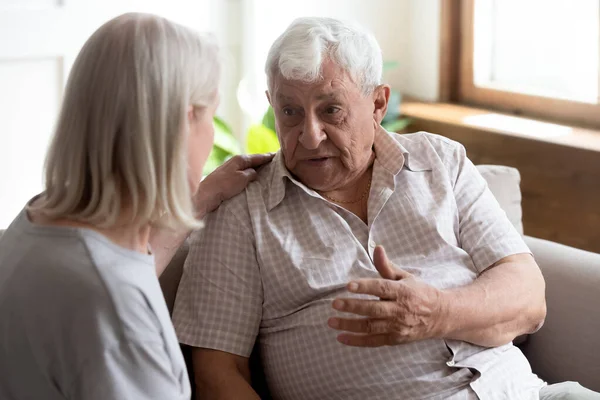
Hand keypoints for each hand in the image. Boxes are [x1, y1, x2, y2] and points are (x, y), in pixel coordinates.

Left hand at [193, 153, 274, 217]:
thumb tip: (254, 172)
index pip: (257, 157)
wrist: (207, 194)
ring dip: (255, 170)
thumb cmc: (225, 185)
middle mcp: (234, 162)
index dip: (267, 156)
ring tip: (265, 172)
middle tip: (274, 163)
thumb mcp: (242, 178)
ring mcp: (229, 170)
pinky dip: (248, 176)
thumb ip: (251, 173)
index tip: (277, 155)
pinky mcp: (226, 178)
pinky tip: (251, 180)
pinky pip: (241, 175)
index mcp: (239, 159)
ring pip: (246, 168)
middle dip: (262, 162)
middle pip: (252, 161)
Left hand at [328, 246, 446, 346]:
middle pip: (373, 309)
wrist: (440, 316)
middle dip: (352, 307)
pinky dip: (356, 341)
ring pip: (371, 327)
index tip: (348, 285)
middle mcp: (400, 310)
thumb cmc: (418, 293)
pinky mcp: (395, 339)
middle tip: (335, 303)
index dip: (365, 287)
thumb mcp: (405, 276)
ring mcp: (397, 326)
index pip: (381, 288)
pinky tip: (341, 337)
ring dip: (349, 325)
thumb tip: (377, 248)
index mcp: (402, 291)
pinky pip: (373, 341)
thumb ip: (386, 266)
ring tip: (332, 321)